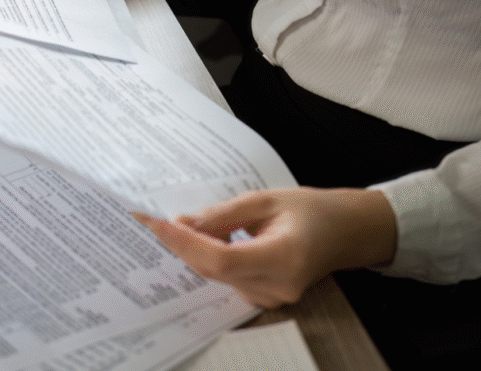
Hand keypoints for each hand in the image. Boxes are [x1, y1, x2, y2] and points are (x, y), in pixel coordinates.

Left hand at [134, 187, 396, 307]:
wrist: (345, 232)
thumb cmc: (310, 210)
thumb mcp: (265, 200)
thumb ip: (222, 214)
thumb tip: (183, 222)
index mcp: (284, 257)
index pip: (221, 258)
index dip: (185, 242)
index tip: (158, 222)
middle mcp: (279, 286)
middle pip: (214, 270)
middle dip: (180, 244)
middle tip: (152, 218)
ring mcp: (274, 297)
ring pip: (217, 275)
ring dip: (193, 250)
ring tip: (174, 224)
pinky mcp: (267, 297)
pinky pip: (227, 278)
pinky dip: (209, 258)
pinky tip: (200, 238)